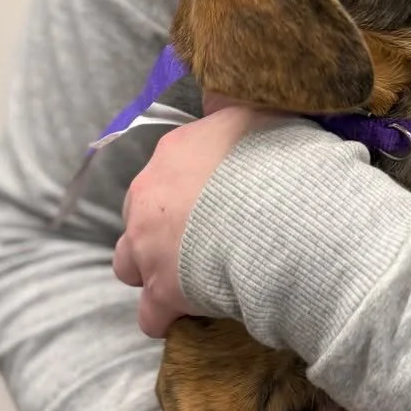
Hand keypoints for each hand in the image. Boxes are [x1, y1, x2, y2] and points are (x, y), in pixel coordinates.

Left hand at [113, 96, 282, 335]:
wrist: (282, 220)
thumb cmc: (281, 164)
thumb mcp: (261, 114)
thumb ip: (234, 107)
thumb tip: (220, 92)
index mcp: (174, 153)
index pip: (167, 170)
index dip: (188, 190)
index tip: (215, 202)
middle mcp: (150, 197)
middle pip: (137, 216)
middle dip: (159, 229)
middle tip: (200, 241)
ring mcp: (150, 248)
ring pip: (128, 264)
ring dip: (151, 271)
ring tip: (186, 280)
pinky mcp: (162, 293)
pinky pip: (151, 315)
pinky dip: (166, 318)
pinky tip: (188, 318)